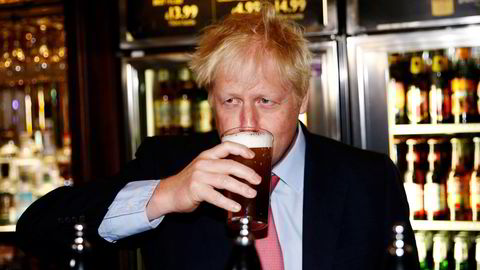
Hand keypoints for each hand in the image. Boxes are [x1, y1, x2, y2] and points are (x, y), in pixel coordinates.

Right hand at [146, 141, 261, 220]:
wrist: (168, 193)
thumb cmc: (190, 183)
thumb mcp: (203, 169)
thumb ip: (219, 168)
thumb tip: (243, 175)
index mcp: (207, 155)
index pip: (226, 146)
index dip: (241, 149)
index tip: (252, 155)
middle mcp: (203, 163)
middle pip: (230, 165)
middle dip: (247, 173)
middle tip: (258, 180)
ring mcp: (199, 176)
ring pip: (225, 180)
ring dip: (241, 188)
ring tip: (251, 193)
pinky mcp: (195, 189)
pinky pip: (216, 196)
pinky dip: (228, 202)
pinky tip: (236, 207)